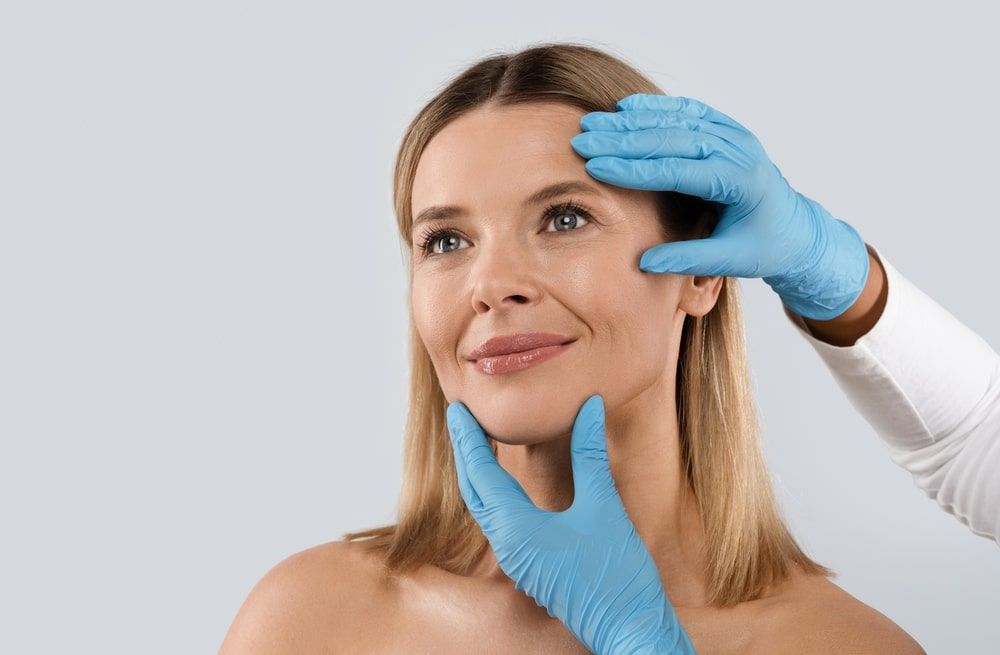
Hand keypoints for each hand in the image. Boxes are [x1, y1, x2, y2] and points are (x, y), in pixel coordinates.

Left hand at [446, 394, 695, 654]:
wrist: (629, 629)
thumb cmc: (616, 574)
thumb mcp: (603, 506)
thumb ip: (589, 454)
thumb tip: (588, 406)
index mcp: (515, 529)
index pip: (479, 473)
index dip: (469, 438)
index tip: (458, 409)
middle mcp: (508, 546)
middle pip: (473, 491)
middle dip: (466, 453)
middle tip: (461, 418)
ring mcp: (517, 560)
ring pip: (484, 509)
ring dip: (477, 475)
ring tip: (477, 444)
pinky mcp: (530, 566)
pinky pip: (499, 523)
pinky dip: (493, 495)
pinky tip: (504, 484)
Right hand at [569, 93, 869, 320]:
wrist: (798, 230)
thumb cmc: (764, 248)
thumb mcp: (730, 261)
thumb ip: (688, 259)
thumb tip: (643, 263)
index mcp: (739, 181)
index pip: (676, 170)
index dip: (632, 168)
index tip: (595, 166)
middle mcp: (738, 150)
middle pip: (670, 138)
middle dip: (621, 140)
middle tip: (582, 140)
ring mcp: (733, 136)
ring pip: (676, 120)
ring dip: (631, 121)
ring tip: (593, 122)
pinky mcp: (726, 131)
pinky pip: (688, 112)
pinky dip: (656, 109)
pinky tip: (626, 107)